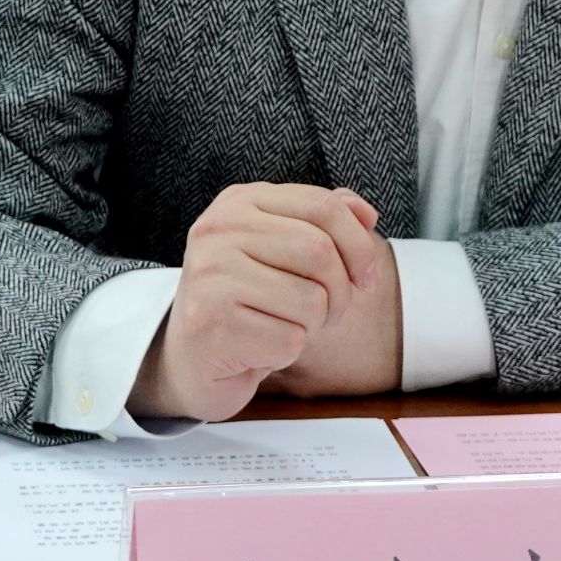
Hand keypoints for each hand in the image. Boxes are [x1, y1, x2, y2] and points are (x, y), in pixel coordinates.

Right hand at [128, 183, 381, 422]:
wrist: (192, 359)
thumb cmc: (248, 300)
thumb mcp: (282, 248)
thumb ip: (323, 222)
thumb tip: (366, 215)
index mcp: (240, 201)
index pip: (322, 205)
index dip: (359, 244)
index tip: (368, 277)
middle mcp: (218, 229)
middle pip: (320, 251)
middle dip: (341, 291)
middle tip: (328, 313)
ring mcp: (209, 274)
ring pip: (311, 299)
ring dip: (314, 324)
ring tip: (286, 326)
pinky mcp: (208, 321)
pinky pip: (289, 339)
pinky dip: (288, 351)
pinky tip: (261, 347)